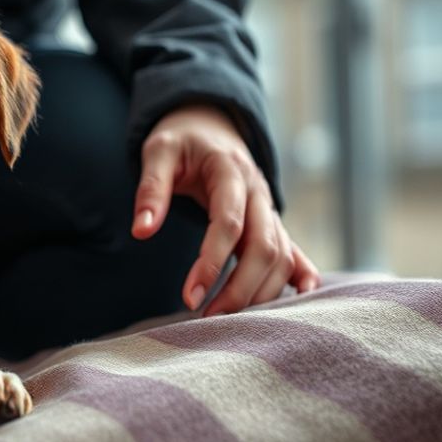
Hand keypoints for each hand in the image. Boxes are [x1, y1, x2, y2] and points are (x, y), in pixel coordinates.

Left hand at [131, 105, 319, 315]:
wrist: (210, 122)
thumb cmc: (181, 139)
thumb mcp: (158, 151)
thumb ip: (150, 189)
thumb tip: (141, 231)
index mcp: (231, 172)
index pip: (229, 224)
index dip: (212, 262)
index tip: (189, 296)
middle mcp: (258, 192)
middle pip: (264, 247)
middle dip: (239, 288)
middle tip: (208, 318)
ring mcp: (268, 207)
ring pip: (281, 254)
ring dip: (260, 291)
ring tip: (226, 319)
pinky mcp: (270, 220)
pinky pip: (292, 250)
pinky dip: (299, 275)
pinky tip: (300, 298)